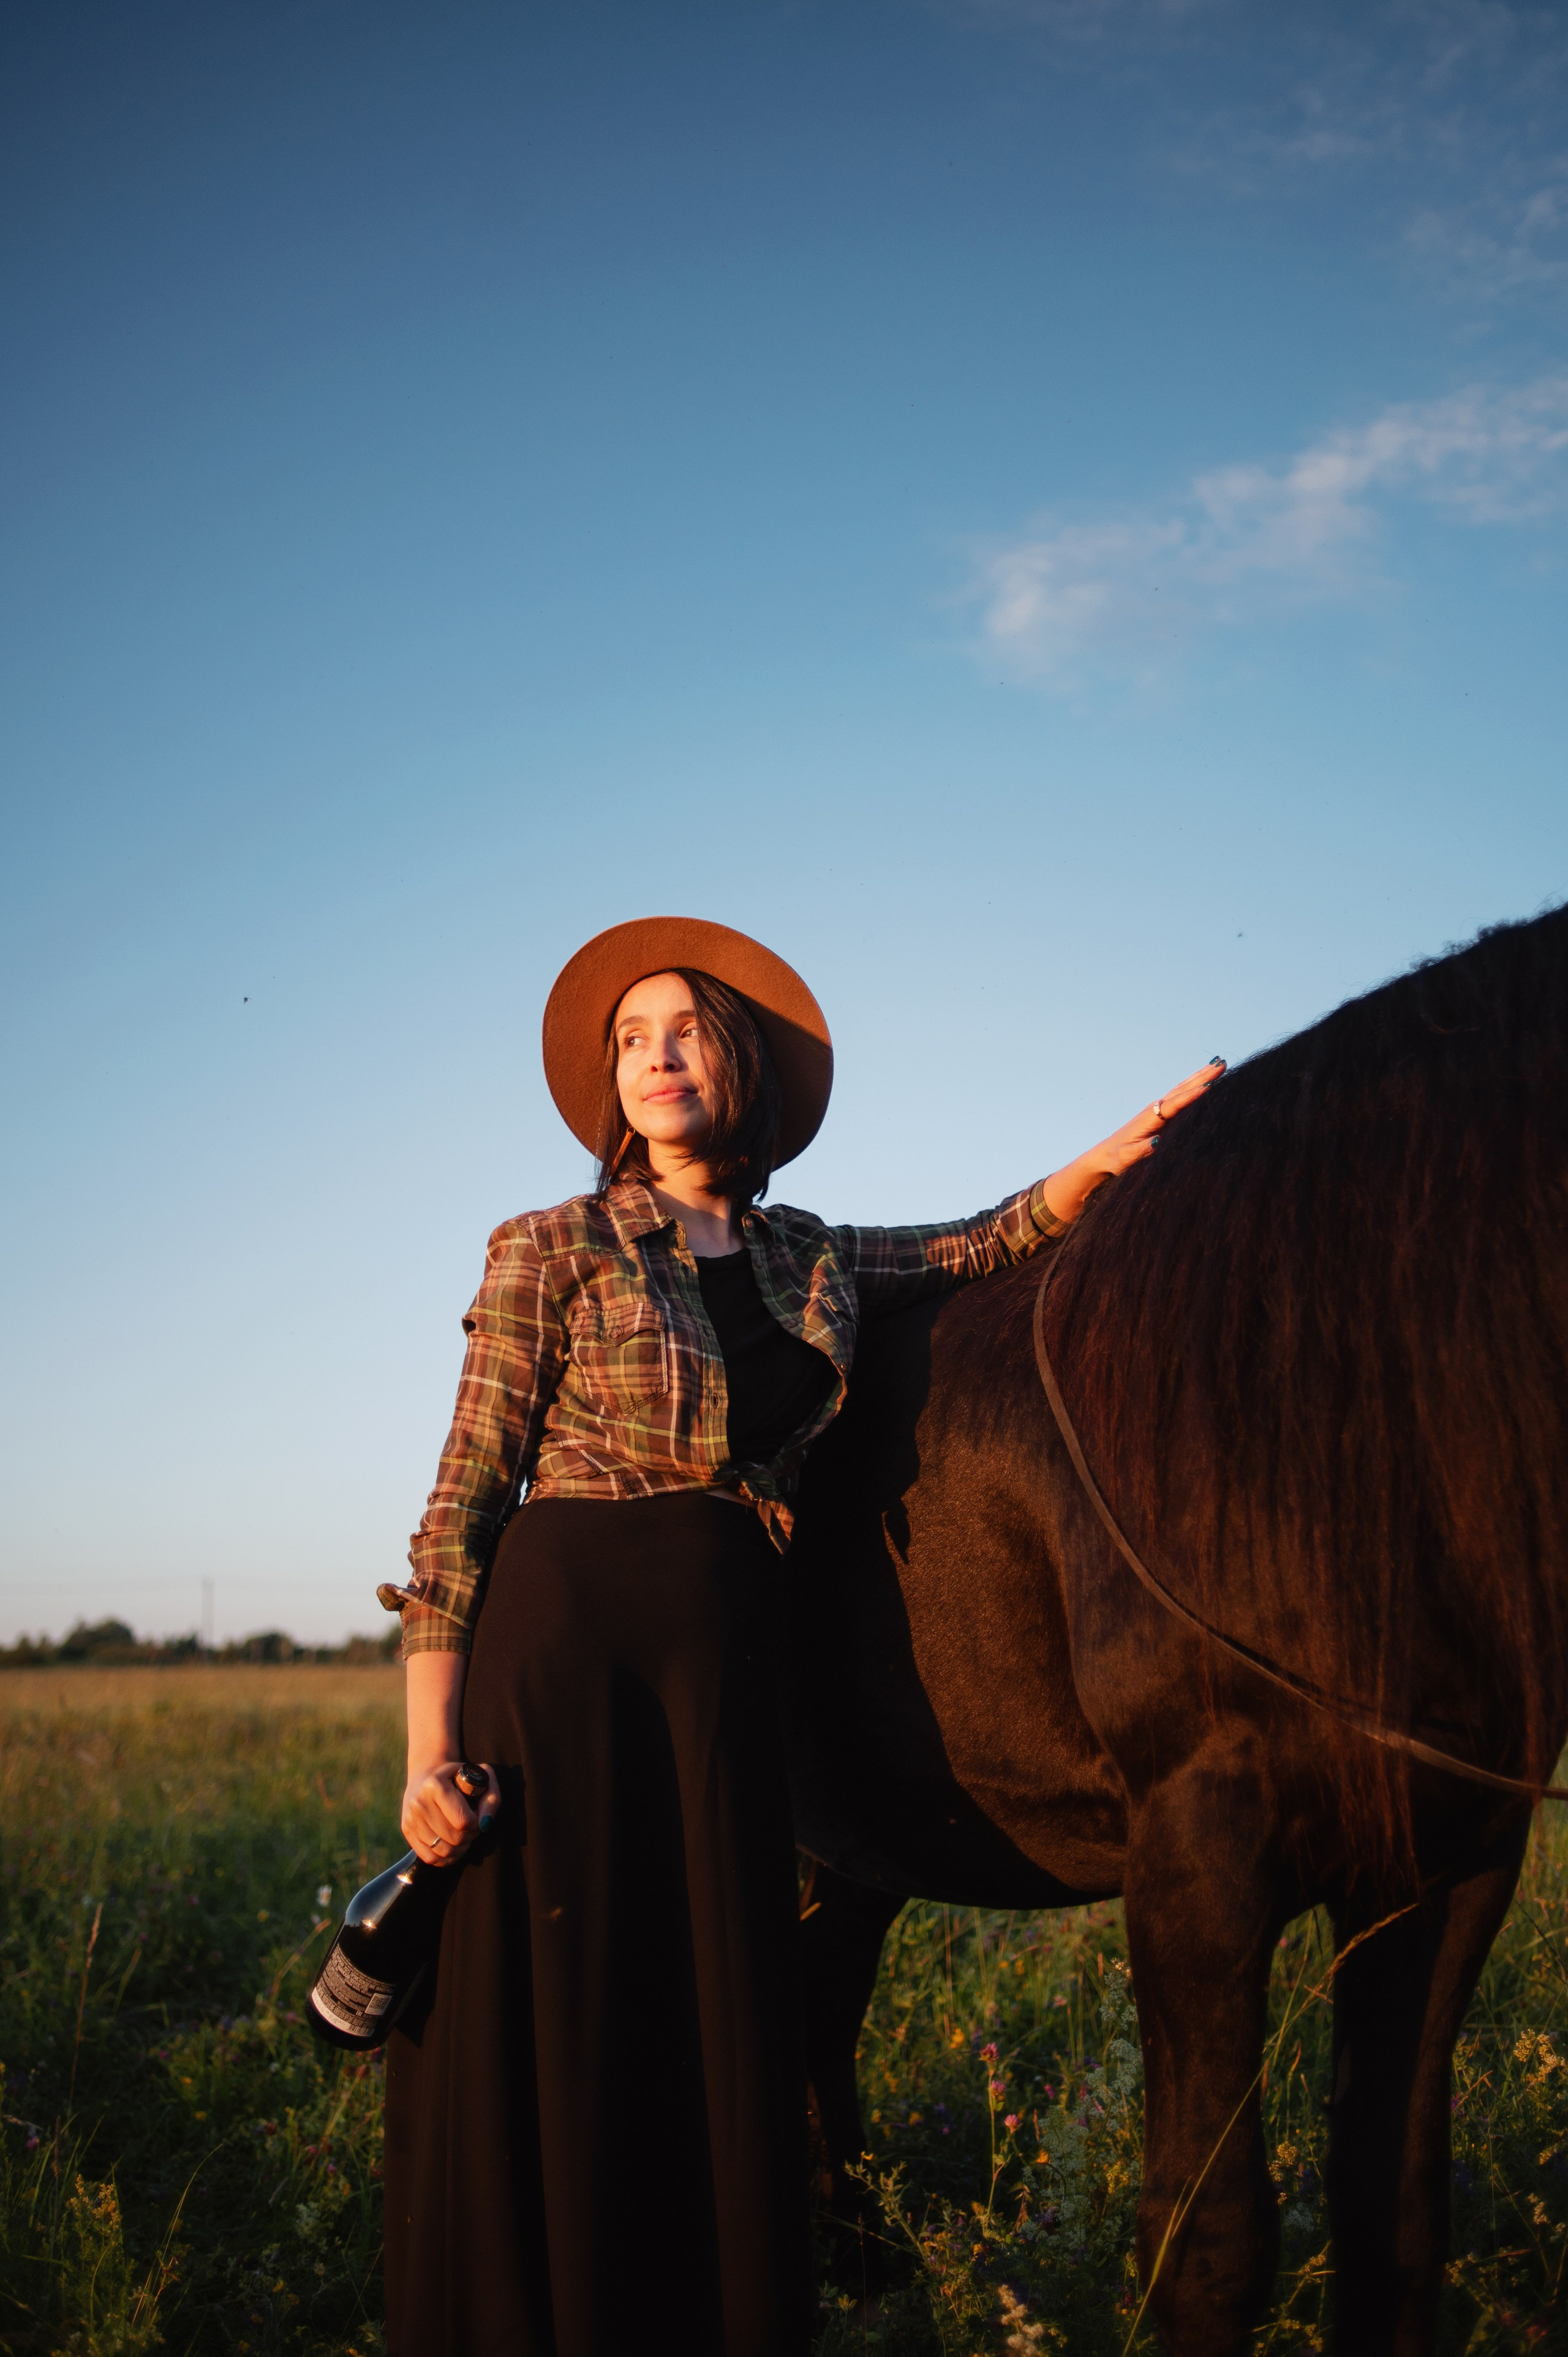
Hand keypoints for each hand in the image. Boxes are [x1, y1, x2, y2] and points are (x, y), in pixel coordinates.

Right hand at [401, 1759, 498, 1866]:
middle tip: (472, 1828)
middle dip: (470, 1837)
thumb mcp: (479, 1777)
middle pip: (454, 1838)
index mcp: (435, 1785)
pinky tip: (452, 1846)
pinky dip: (446, 1858)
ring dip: (460, 1849)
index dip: (477, 1824)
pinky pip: (430, 1858)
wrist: (426, 1774)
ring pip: (443, 1851)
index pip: (464, 1821)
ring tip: (463, 1836)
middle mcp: (419, 1803)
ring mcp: (411, 1819)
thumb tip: (485, 1824)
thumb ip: (491, 1797)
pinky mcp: (407, 1831)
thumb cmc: (458, 1777)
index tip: (476, 1816)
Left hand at [1041, 1057, 1224, 1226]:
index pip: (1176, 1104)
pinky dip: (1194, 1085)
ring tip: (1219, 1064)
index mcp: (1151, 1117)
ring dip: (1201, 1076)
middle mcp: (1156, 1108)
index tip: (1211, 1084)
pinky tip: (1205, 1080)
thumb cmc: (1118, 1158)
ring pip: (1183, 1088)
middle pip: (1183, 1089)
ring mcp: (1159, 1109)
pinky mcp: (1162, 1113)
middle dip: (1203, 1076)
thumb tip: (1158, 1142)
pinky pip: (1182, 1095)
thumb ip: (1144, 1150)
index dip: (1193, 1095)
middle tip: (1222, 1063)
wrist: (1106, 1155)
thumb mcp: (1129, 1157)